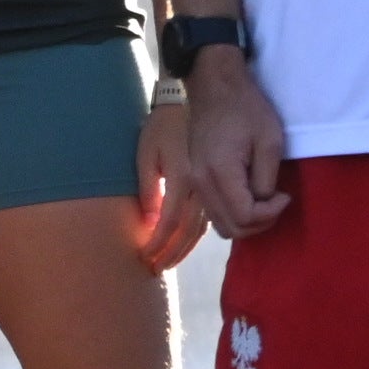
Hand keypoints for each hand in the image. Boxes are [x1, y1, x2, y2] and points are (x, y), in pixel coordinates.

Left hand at [128, 97, 204, 271]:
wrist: (211, 98)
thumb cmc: (168, 122)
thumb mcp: (147, 150)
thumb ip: (150, 186)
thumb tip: (150, 219)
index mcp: (184, 178)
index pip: (171, 223)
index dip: (158, 245)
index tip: (144, 259)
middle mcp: (204, 186)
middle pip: (191, 231)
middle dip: (172, 253)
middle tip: (155, 270)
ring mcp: (217, 184)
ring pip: (208, 226)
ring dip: (186, 247)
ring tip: (167, 262)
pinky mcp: (225, 181)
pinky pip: (216, 213)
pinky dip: (201, 231)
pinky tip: (187, 241)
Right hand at [184, 46, 290, 237]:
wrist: (214, 88)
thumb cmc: (246, 109)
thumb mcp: (269, 142)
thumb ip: (266, 178)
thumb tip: (265, 201)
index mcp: (219, 173)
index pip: (245, 216)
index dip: (271, 213)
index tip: (286, 195)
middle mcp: (200, 183)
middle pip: (230, 228)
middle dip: (260, 223)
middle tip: (277, 202)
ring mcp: (194, 182)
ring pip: (220, 224)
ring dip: (246, 221)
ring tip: (265, 201)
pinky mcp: (194, 179)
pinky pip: (213, 210)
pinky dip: (233, 212)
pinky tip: (248, 195)